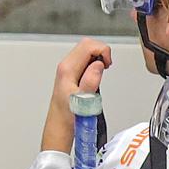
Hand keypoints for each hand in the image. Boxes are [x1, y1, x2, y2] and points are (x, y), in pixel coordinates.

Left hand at [40, 39, 110, 153]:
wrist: (60, 125)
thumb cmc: (69, 116)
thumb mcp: (83, 100)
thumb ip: (90, 81)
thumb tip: (98, 65)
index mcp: (67, 69)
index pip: (88, 46)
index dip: (103, 51)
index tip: (108, 64)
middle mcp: (66, 66)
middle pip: (87, 44)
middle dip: (102, 51)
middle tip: (107, 66)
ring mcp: (68, 68)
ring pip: (86, 50)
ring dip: (99, 57)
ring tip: (103, 70)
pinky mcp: (72, 72)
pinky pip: (85, 59)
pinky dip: (95, 62)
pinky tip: (97, 73)